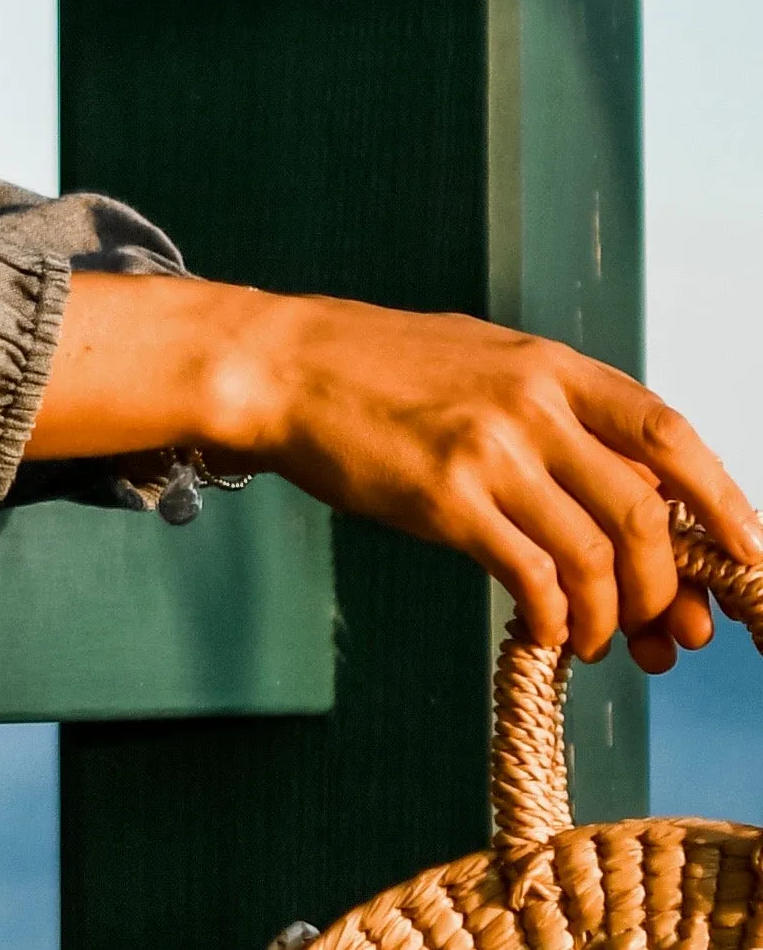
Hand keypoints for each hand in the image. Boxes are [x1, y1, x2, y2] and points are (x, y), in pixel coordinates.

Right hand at [26, 275, 762, 669]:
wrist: (286, 365)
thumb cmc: (381, 370)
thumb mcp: (484, 362)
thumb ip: (555, 415)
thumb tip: (629, 500)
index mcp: (550, 365)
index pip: (668, 434)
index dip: (723, 501)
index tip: (752, 555)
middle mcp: (532, 402)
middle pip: (644, 513)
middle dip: (669, 589)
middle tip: (667, 634)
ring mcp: (490, 448)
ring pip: (595, 557)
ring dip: (609, 618)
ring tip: (592, 641)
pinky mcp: (446, 498)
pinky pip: (532, 579)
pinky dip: (553, 622)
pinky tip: (545, 635)